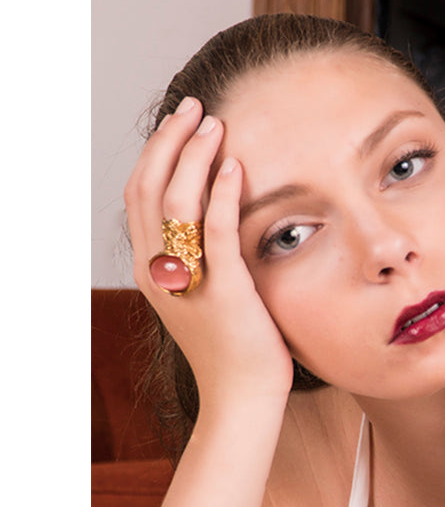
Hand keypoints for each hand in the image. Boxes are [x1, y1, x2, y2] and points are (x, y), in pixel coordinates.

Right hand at [125, 98, 293, 408]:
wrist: (242, 398)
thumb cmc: (232, 349)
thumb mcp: (203, 297)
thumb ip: (198, 258)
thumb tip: (214, 216)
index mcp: (152, 271)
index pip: (141, 197)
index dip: (157, 154)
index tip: (181, 125)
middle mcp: (159, 272)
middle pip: (150, 189)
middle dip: (170, 141)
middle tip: (195, 108)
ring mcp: (188, 281)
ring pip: (176, 203)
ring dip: (194, 156)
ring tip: (216, 125)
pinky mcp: (223, 291)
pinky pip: (215, 232)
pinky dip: (222, 195)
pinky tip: (235, 167)